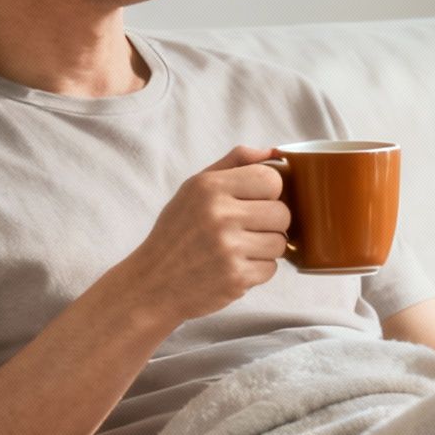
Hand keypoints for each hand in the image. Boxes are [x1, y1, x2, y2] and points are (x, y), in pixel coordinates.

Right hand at [121, 145, 290, 327]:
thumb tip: (273, 151)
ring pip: (281, 242)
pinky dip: (257, 271)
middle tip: (247, 229)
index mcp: (210, 187)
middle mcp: (219, 215)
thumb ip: (234, 163)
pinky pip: (272, 269)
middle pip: (283, 213)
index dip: (270, 192)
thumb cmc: (177, 232)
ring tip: (238, 249)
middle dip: (271, 223)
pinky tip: (233, 267)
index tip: (255, 202)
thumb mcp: (194, 188)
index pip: (271, 179)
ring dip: (265, 248)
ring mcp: (228, 248)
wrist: (151, 284)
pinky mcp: (236, 278)